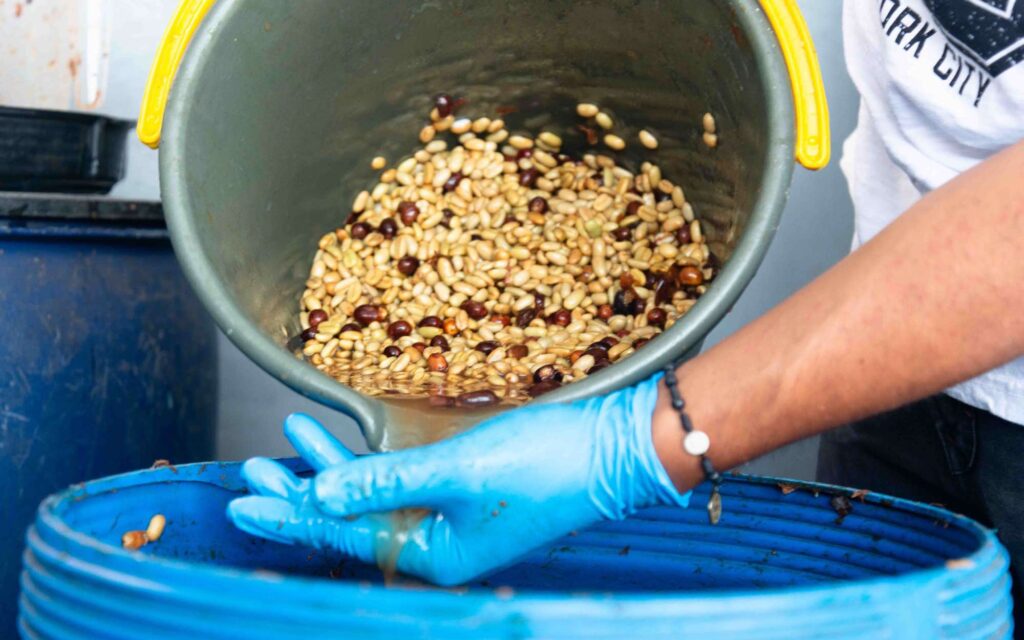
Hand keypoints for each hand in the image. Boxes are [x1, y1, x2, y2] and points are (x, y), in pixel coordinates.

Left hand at [227, 374, 688, 585]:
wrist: (616, 446)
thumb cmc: (547, 464)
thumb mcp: (459, 472)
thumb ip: (385, 482)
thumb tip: (320, 493)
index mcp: (436, 556)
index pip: (344, 535)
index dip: (291, 513)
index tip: (243, 499)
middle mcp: (438, 543)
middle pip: (352, 519)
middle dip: (301, 492)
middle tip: (249, 471)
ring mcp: (451, 516)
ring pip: (372, 496)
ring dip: (332, 468)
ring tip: (286, 440)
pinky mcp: (464, 488)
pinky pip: (400, 479)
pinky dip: (369, 459)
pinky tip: (343, 441)